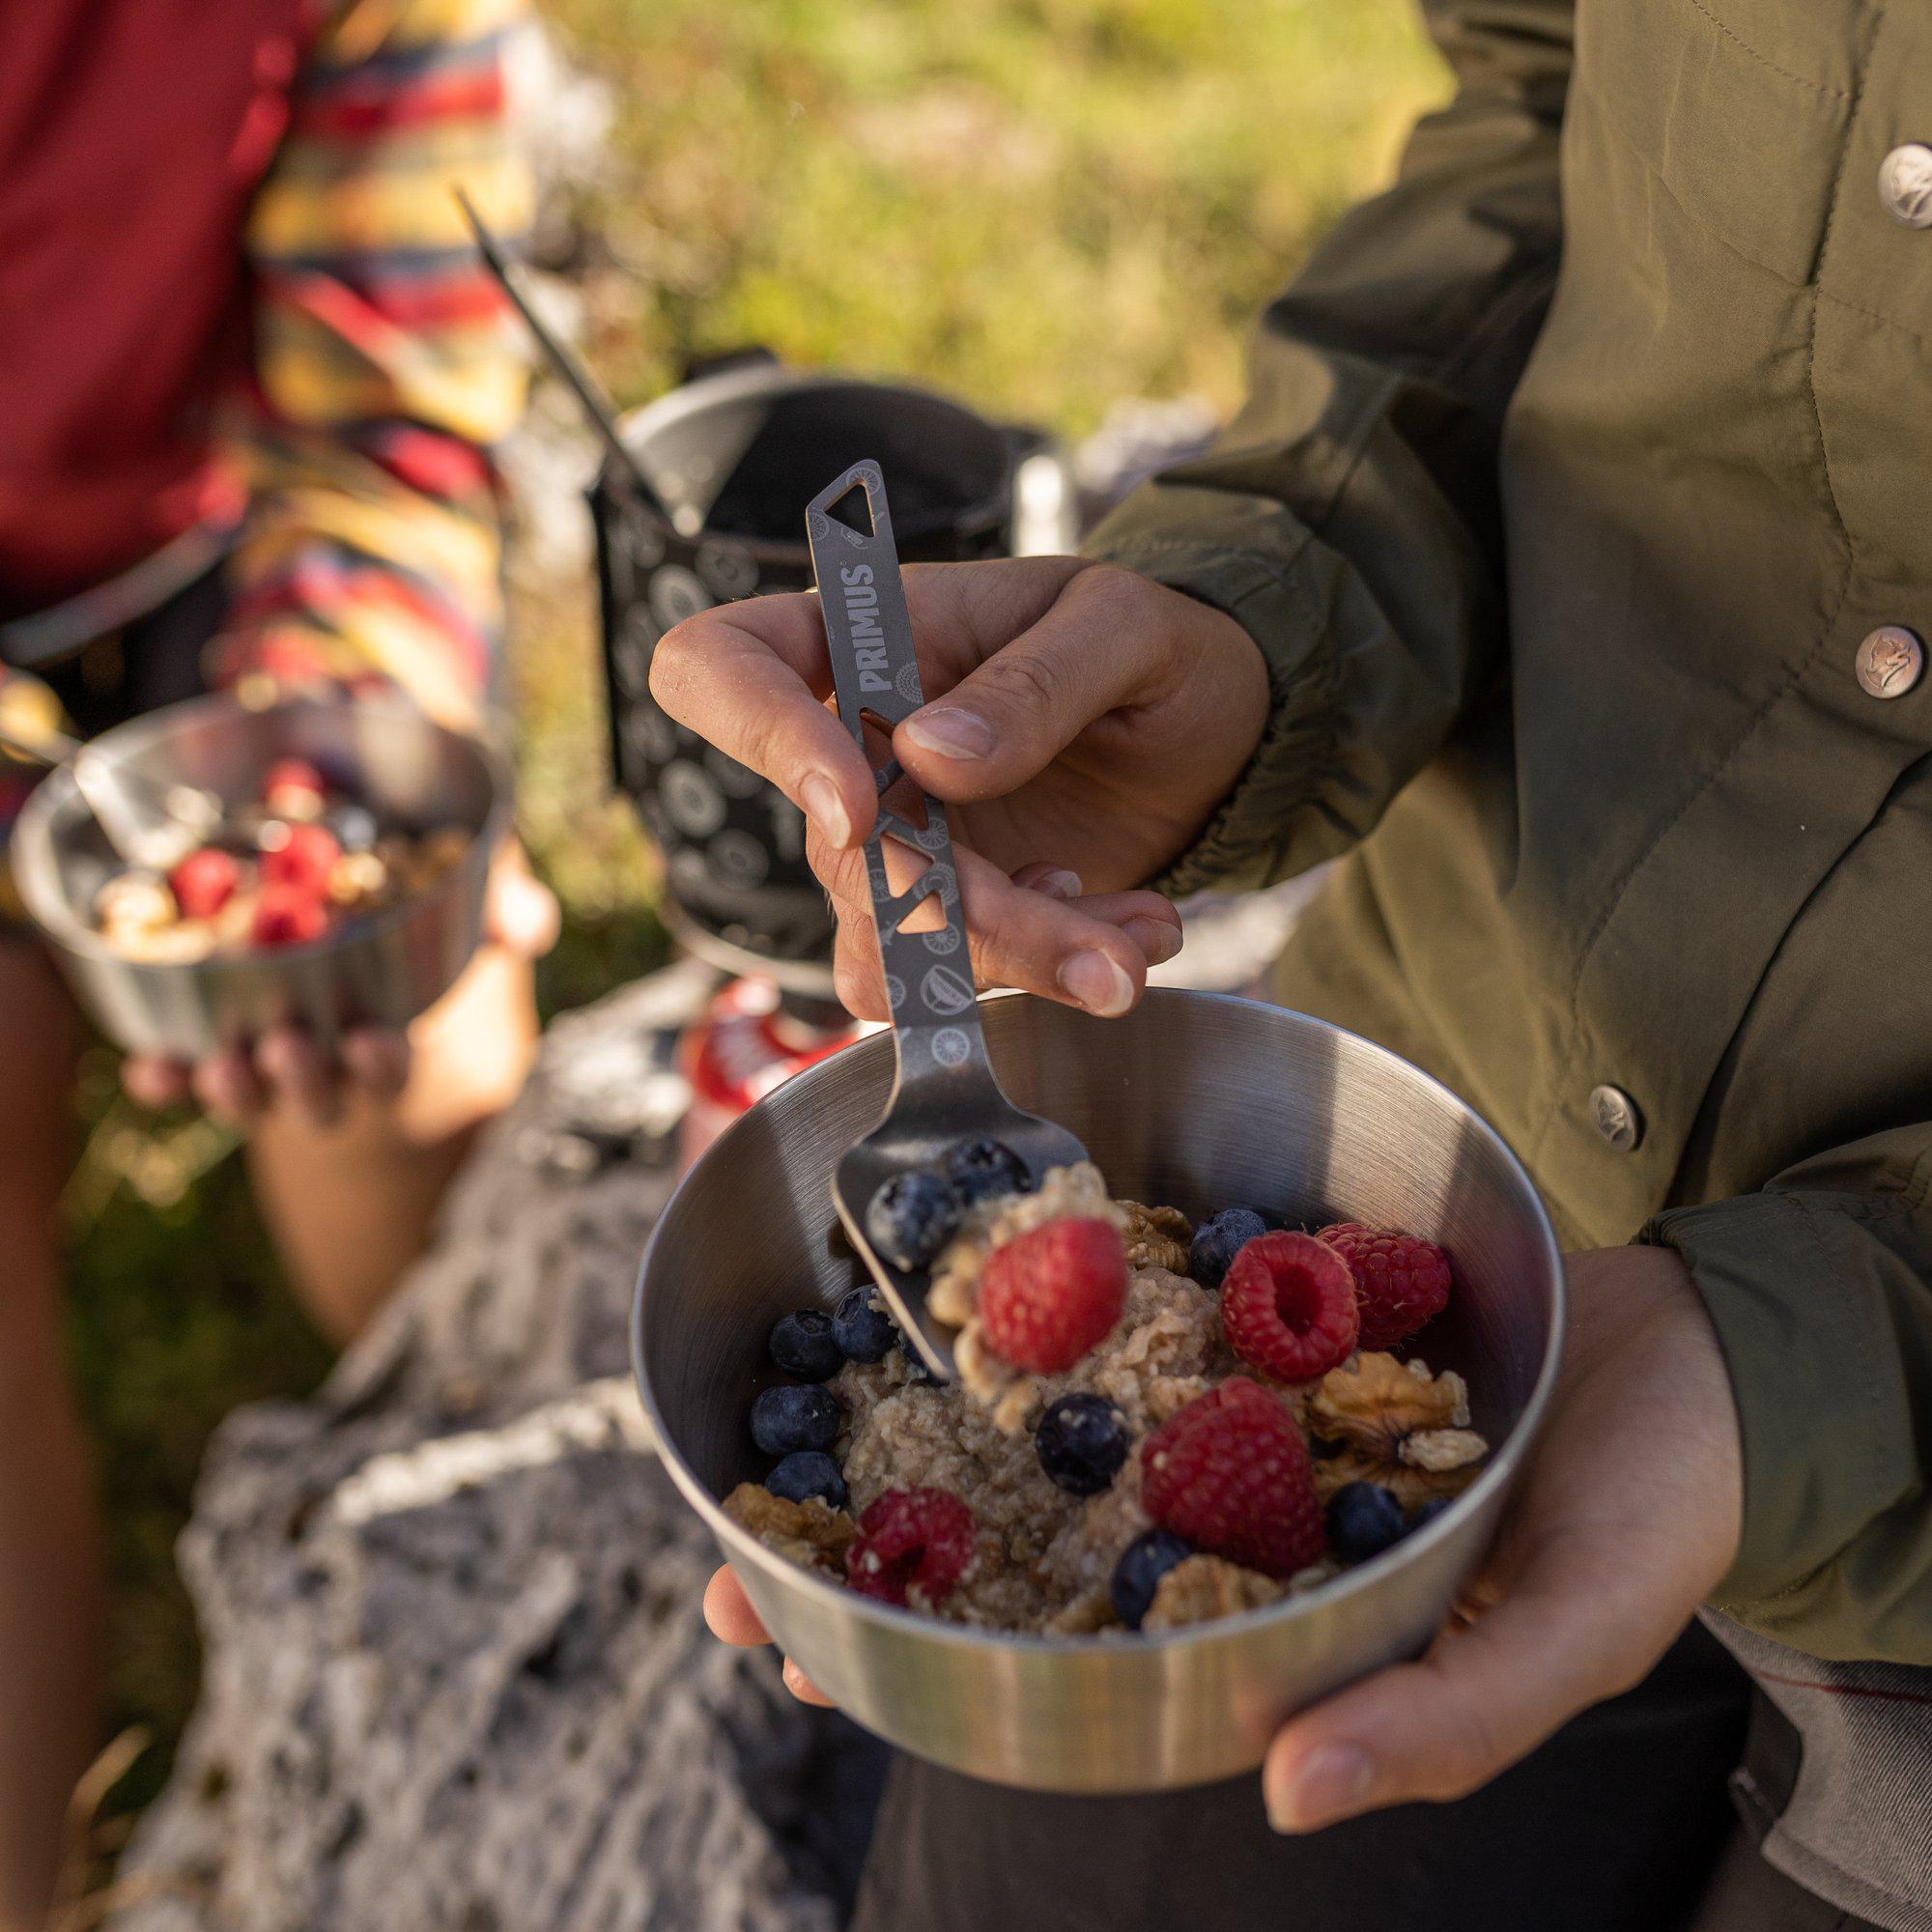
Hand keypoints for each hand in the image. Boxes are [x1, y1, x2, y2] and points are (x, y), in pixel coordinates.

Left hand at [120, 843, 558, 1130]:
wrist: (328, 896)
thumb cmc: (407, 904)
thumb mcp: (462, 898)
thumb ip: (503, 905)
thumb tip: (526, 923)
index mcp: (384, 1034)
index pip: (389, 1067)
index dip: (382, 1064)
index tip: (374, 1041)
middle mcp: (323, 1060)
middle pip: (316, 1099)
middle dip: (303, 1083)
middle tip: (291, 1048)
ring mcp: (261, 1060)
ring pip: (248, 1097)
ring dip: (236, 1091)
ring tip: (225, 1063)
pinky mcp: (203, 1046)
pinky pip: (178, 1078)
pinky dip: (164, 1080)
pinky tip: (151, 1071)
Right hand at [649, 558, 1268, 1018]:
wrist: (1210, 727)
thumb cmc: (1152, 642)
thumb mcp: (1124, 626)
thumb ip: (1035, 683)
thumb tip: (926, 757)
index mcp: (861, 639)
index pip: (720, 667)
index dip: (763, 739)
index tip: (861, 808)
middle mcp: (848, 750)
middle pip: (841, 858)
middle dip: (978, 919)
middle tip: (1108, 949)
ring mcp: (889, 846)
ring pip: (888, 949)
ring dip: (1017, 967)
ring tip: (1135, 944)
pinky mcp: (942, 920)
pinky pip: (946, 987)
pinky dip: (1046, 978)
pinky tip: (1130, 931)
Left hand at [700, 1244, 1744, 1806]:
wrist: (1704, 1343)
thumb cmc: (1650, 1510)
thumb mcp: (1573, 1629)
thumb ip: (1442, 1715)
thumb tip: (1284, 1797)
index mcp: (1257, 1611)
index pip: (1057, 1651)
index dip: (913, 1652)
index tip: (777, 1636)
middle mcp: (1212, 1507)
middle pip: (1011, 1523)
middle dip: (863, 1532)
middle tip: (724, 1543)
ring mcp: (1221, 1393)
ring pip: (1046, 1393)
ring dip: (922, 1384)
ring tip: (786, 1376)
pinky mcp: (1254, 1287)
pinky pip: (1132, 1273)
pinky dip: (1044, 1257)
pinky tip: (954, 1233)